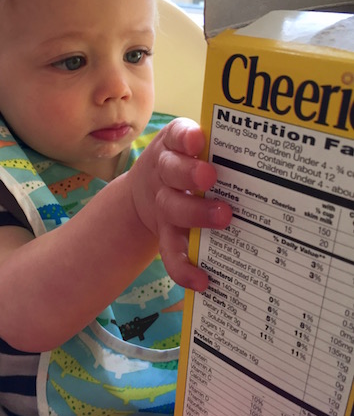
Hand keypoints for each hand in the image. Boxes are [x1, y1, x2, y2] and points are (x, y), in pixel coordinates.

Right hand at [129, 117, 231, 290]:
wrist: (146, 193)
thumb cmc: (187, 164)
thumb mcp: (196, 148)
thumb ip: (223, 147)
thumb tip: (270, 157)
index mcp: (176, 146)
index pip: (178, 135)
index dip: (186, 138)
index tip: (198, 141)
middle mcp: (165, 173)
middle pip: (171, 171)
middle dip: (189, 174)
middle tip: (211, 178)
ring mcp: (164, 204)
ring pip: (172, 208)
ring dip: (195, 213)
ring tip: (223, 217)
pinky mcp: (166, 234)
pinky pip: (170, 252)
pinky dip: (183, 267)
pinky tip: (202, 280)